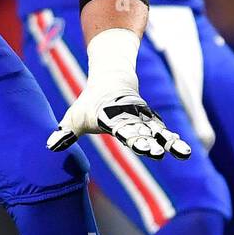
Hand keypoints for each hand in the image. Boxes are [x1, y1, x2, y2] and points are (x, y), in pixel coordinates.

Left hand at [45, 26, 190, 159]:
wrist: (112, 80)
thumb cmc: (89, 104)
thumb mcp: (74, 116)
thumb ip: (65, 132)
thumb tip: (49, 146)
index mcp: (110, 116)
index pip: (119, 127)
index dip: (128, 135)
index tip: (136, 144)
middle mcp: (129, 117)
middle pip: (139, 130)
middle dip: (147, 142)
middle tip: (156, 153)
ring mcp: (142, 119)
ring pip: (156, 131)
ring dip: (167, 142)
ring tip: (183, 154)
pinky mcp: (150, 121)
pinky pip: (163, 131)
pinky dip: (172, 140)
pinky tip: (183, 152)